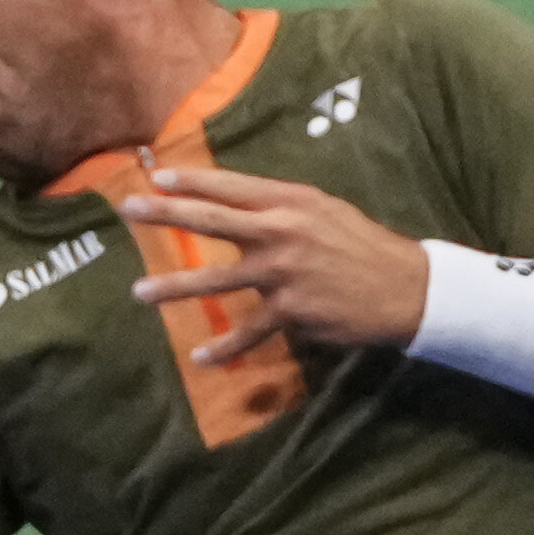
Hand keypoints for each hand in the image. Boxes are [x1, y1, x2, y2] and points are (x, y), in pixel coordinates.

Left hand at [126, 164, 428, 369]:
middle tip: (128, 210)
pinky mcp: (291, 310)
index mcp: (290, 202)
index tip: (155, 177)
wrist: (405, 286)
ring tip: (139, 292)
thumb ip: (279, 206)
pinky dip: (223, 348)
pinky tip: (200, 356)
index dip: (191, 181)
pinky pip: (247, 332)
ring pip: (216, 280)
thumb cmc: (358, 245)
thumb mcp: (323, 210)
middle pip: (212, 220)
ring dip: (174, 287)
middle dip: (167, 214)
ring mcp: (283, 272)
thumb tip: (233, 203)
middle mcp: (282, 231)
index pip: (231, 187)